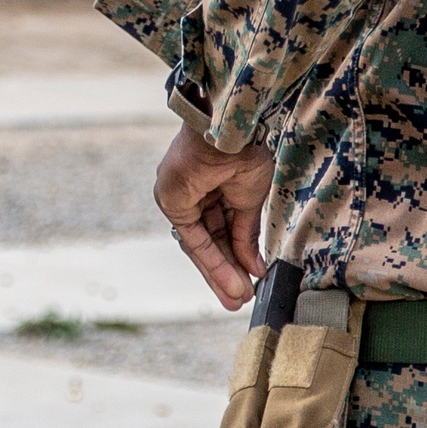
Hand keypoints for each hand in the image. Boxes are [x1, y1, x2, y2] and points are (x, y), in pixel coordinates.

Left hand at [155, 122, 272, 310]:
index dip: (235, 258)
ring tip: (238, 297)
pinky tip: (230, 278)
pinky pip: (194, 238)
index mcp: (210, 186)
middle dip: (226, 272)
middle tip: (240, 298)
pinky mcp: (171, 200)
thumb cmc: (245, 149)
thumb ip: (246, 235)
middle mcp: (190, 193)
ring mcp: (178, 197)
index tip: (250, 281)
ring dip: (220, 273)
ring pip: (200, 244)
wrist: (234, 129)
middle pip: (209, 241)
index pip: (220, 230)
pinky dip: (212, 260)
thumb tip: (255, 267)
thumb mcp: (251, 199)